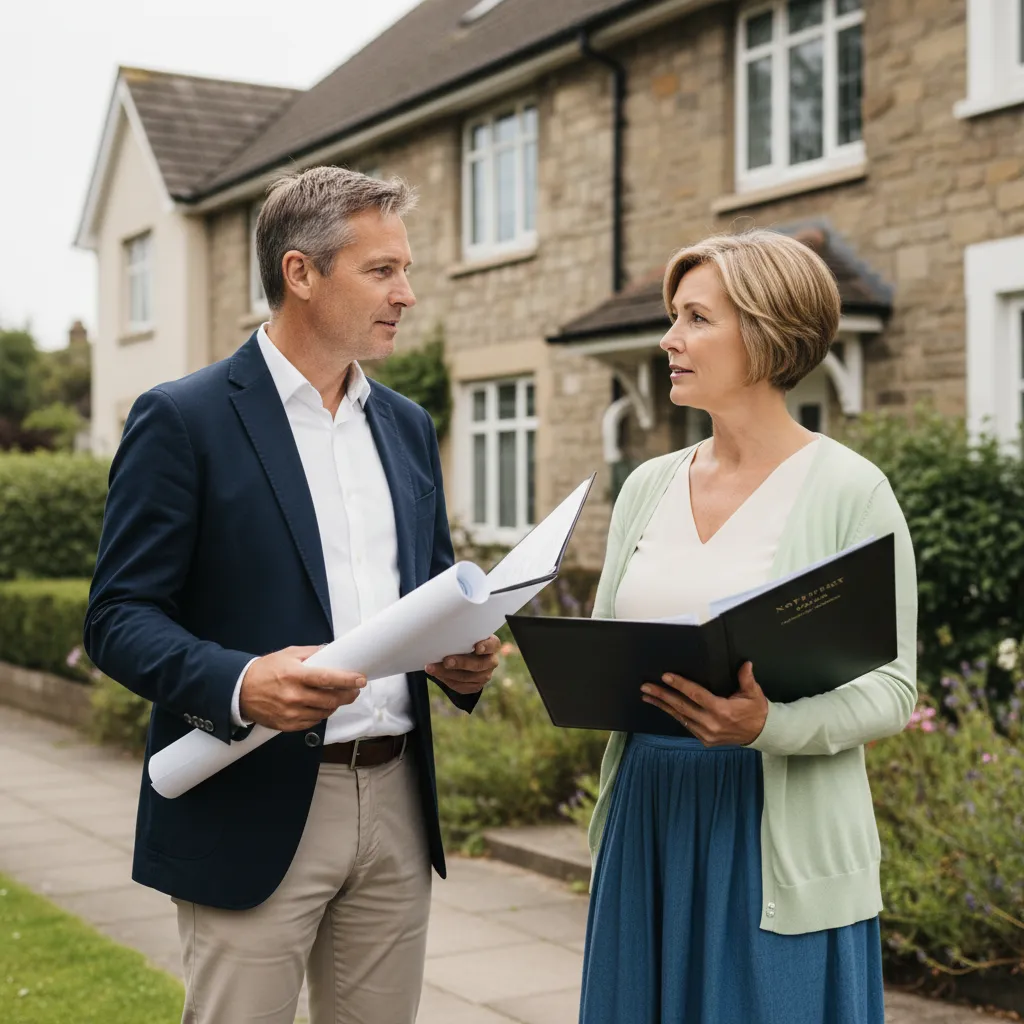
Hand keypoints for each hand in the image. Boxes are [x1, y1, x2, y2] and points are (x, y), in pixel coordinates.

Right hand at [240, 645, 365, 731]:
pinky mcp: (287, 725)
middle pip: (330, 700)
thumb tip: (332, 652)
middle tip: (354, 690)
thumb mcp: (288, 654)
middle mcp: (293, 696)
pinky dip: (320, 714)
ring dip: (334, 705)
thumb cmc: (265, 670)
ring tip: (337, 697)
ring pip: (324, 713)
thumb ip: (312, 653)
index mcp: (295, 675)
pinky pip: (312, 722)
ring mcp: (290, 713)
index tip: (360, 680)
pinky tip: (320, 707)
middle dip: (347, 695)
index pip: (327, 679)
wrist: (239, 691)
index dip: (347, 680)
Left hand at [425, 635, 499, 694]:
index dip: (486, 646)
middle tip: (446, 661)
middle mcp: (491, 661)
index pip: (493, 644)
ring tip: (432, 668)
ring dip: (448, 673)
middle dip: (461, 663)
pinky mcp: (476, 686)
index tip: (477, 647)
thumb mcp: (463, 637)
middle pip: (479, 664)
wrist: (462, 658)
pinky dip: (448, 681)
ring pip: (468, 677)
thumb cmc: (462, 642)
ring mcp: (485, 675)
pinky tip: (437, 675)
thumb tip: (439, 637)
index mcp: (491, 645)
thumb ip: (458, 637)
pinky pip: (462, 686)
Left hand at [641, 661, 768, 746]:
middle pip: (682, 707)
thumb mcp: (754, 694)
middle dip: (662, 695)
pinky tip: (663, 706)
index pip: (696, 695)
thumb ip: (747, 679)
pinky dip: (674, 715)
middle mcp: (711, 724)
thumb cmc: (756, 710)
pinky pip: (685, 725)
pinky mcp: (704, 740)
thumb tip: (745, 663)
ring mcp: (706, 734)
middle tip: (645, 687)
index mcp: (722, 710)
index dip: (680, 685)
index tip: (665, 677)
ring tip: (647, 697)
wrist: (761, 734)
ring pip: (680, 717)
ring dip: (663, 706)